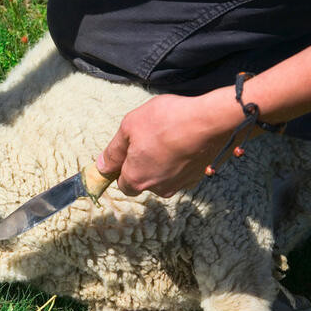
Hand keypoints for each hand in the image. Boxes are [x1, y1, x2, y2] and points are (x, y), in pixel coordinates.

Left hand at [97, 90, 245, 197]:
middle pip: (144, 181)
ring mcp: (180, 185)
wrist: (209, 121)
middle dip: (143, 164)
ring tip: (168, 137)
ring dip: (162, 162)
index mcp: (136, 179)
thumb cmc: (166, 121)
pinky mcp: (197, 177)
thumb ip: (113, 150)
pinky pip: (182, 172)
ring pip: (163, 176)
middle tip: (149, 139)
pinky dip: (180, 160)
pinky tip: (183, 141)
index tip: (128, 150)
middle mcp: (157, 188)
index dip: (122, 167)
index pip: (122, 183)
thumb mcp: (129, 127)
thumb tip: (101, 166)